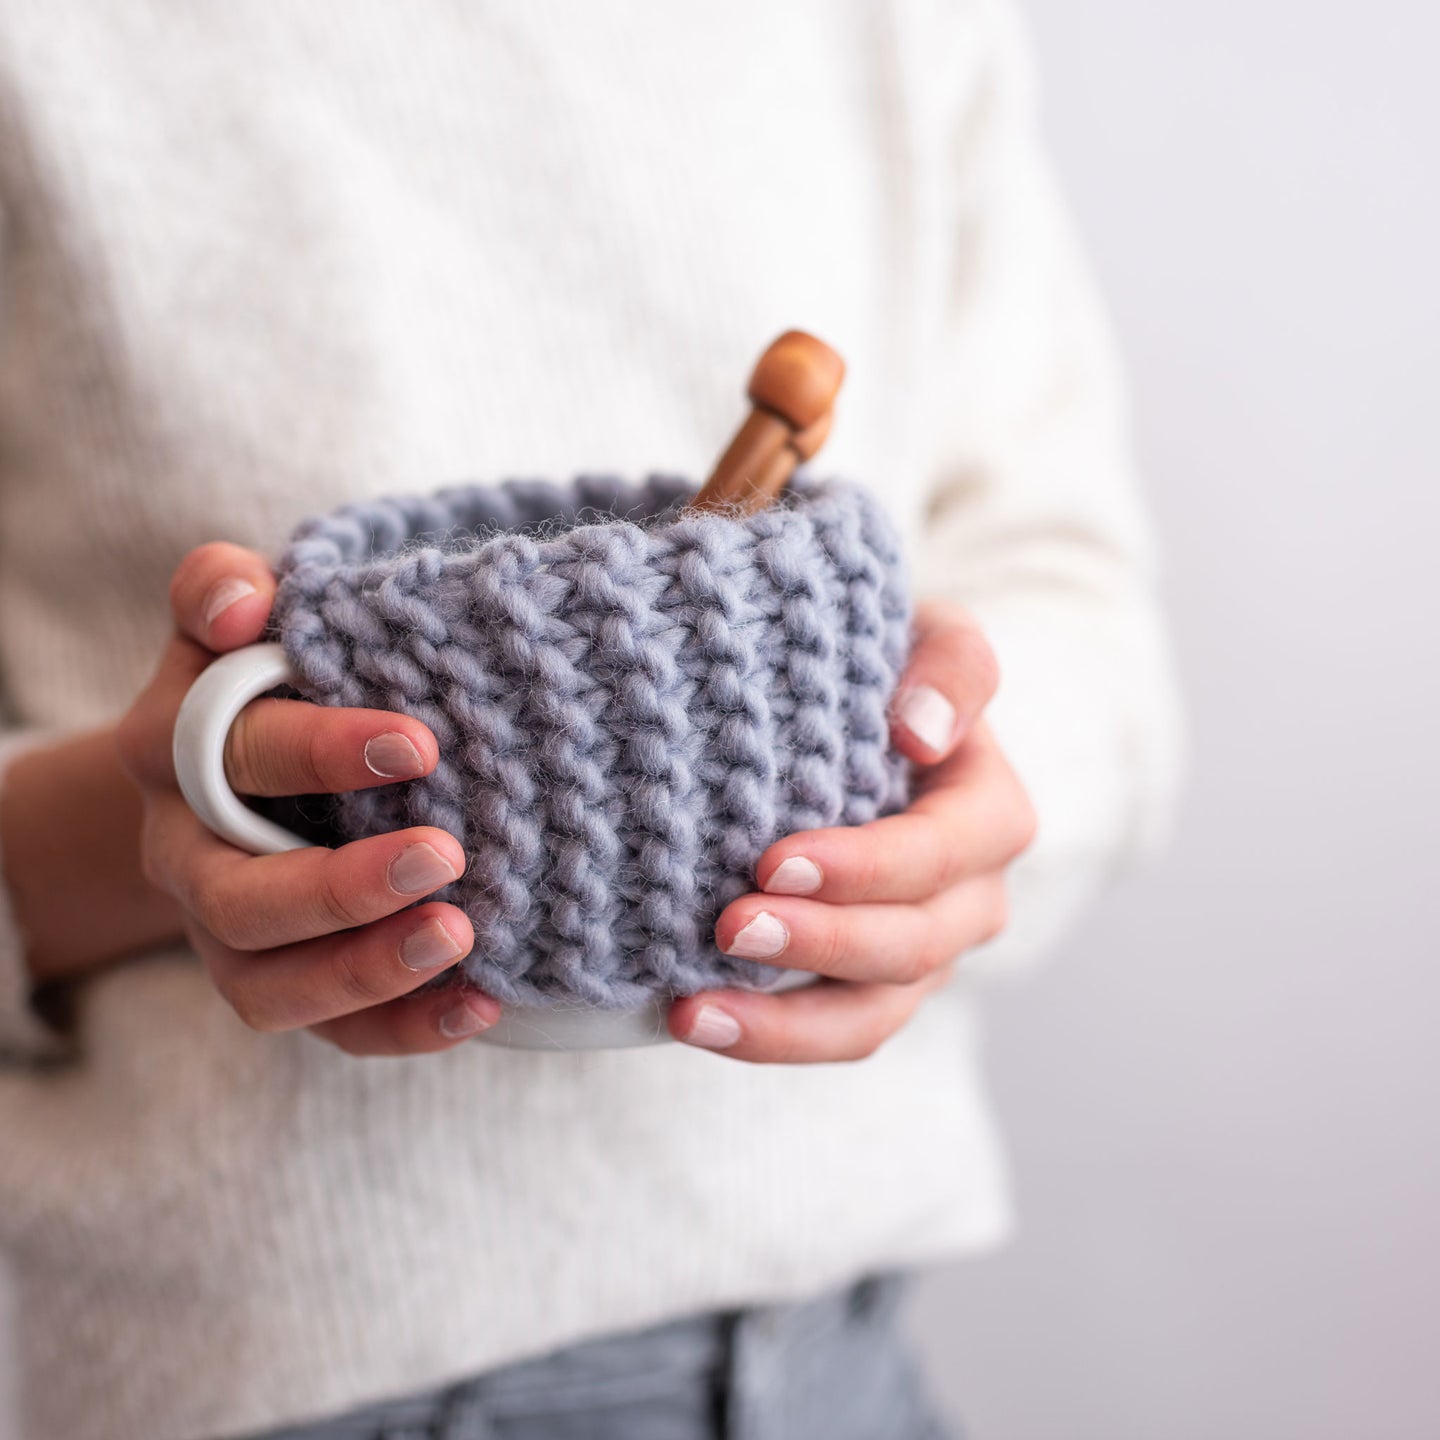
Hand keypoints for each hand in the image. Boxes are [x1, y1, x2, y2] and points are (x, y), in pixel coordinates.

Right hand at [115, 543, 498, 1053]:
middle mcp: (188, 855)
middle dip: (340, 889)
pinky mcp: (286, 984)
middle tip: (446, 854)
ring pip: (271, 988)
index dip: (319, 753)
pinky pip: (333, 1031)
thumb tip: (238, 602)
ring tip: (460, 939)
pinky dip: (404, 1027)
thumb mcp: (238, 620)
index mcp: (172, 753)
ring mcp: (229, 935)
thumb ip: (223, 588)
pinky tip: (479, 1001)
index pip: (235, 757)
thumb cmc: (266, 677)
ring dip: (366, 971)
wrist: (242, 768)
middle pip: (237, 901)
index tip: (421, 742)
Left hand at [667, 599, 1035, 1062]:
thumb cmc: (879, 668)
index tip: (775, 860)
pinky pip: (827, 1032)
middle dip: (821, 942)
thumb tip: (922, 732)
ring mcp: (918, 952)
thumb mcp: (929, 636)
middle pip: (912, 943)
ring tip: (692, 1010)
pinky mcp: (864, 988)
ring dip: (783, 1021)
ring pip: (871, 1013)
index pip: (943, 850)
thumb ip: (949, 663)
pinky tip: (689, 1017)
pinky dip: (764, 1035)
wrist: (841, 713)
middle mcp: (968, 895)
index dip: (869, 867)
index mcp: (989, 811)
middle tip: (730, 924)